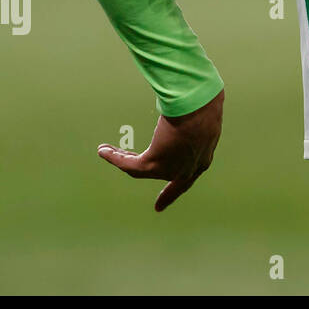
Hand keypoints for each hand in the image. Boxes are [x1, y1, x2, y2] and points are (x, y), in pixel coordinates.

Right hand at [98, 89, 224, 211]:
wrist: (199, 105)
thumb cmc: (204, 102)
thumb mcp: (204, 113)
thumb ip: (196, 116)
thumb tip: (190, 102)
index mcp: (203, 157)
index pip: (190, 177)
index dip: (176, 190)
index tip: (161, 205)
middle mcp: (188, 169)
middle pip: (169, 178)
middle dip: (163, 193)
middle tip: (158, 206)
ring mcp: (171, 168)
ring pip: (143, 169)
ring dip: (124, 159)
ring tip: (108, 151)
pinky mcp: (153, 163)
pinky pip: (130, 164)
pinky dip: (115, 157)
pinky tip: (103, 150)